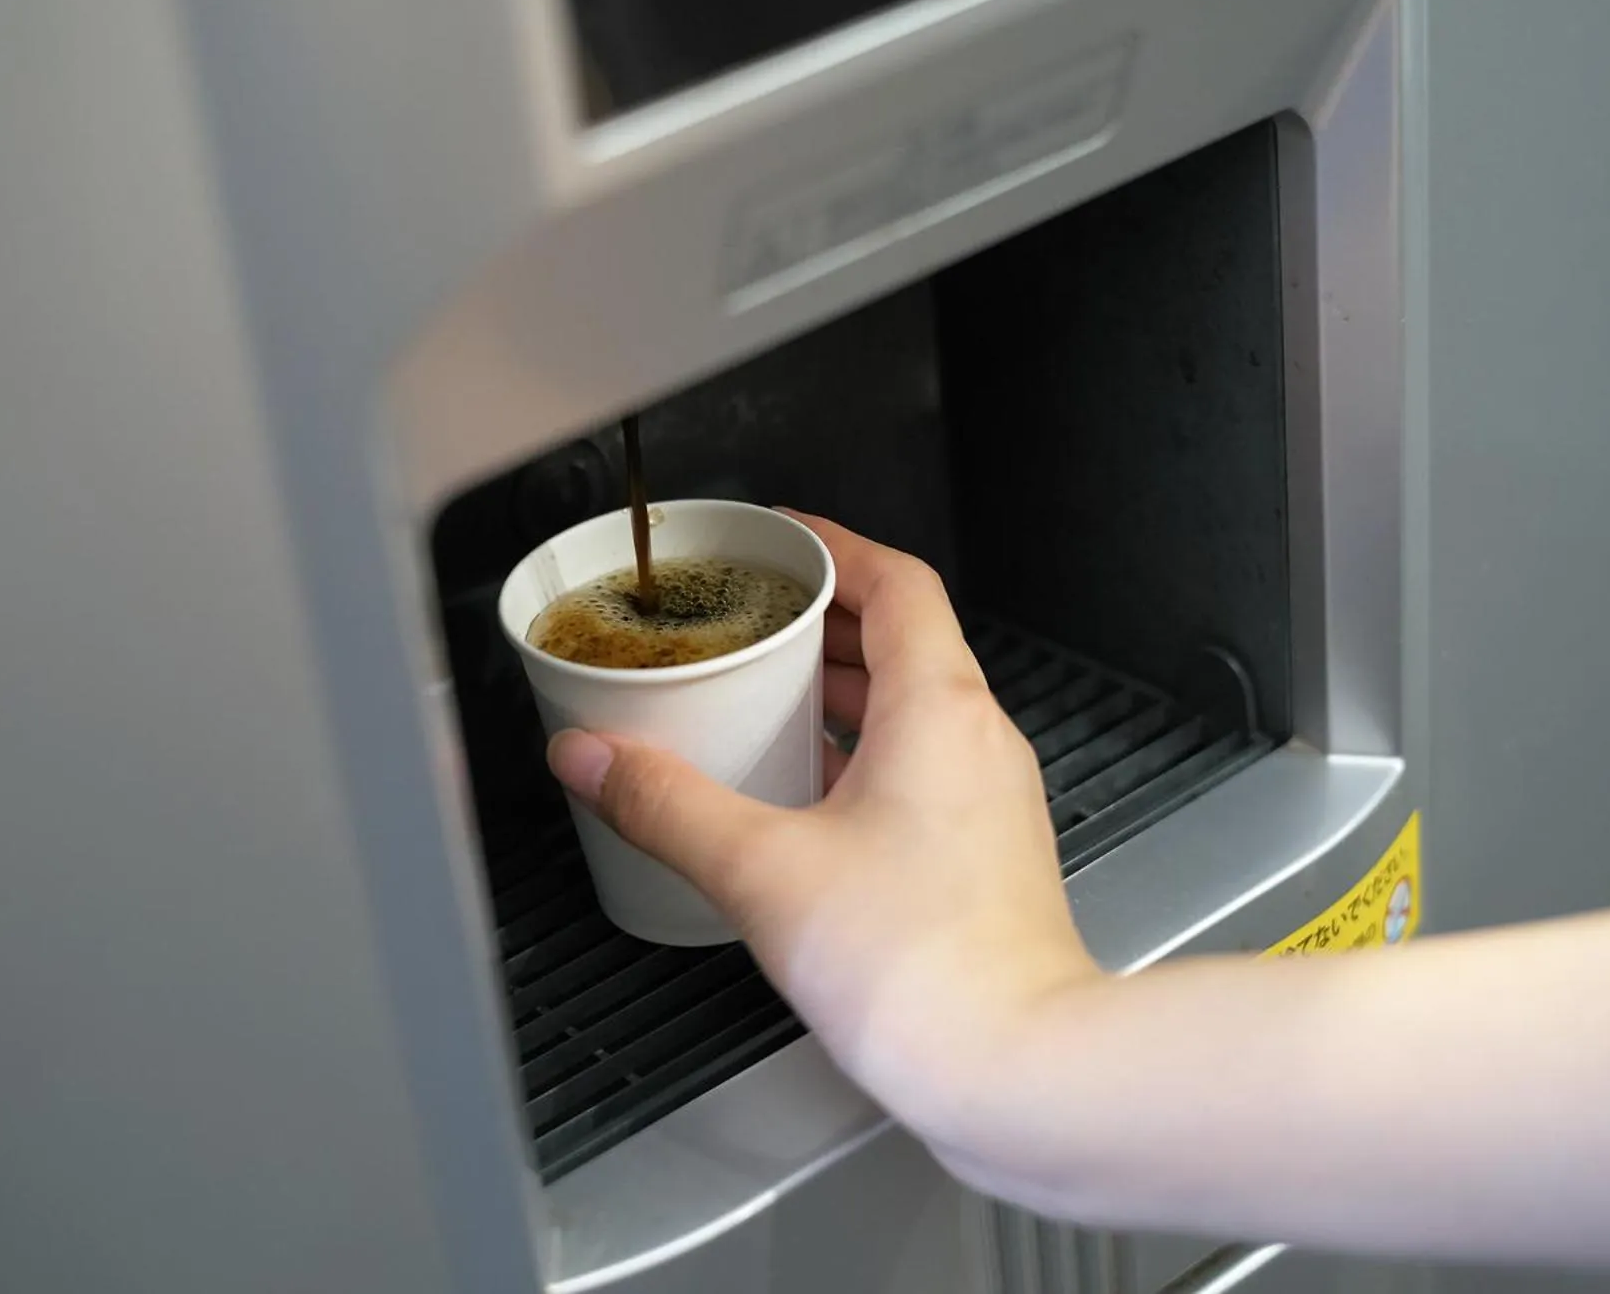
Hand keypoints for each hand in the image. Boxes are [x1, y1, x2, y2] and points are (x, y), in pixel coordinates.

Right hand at [545, 512, 1098, 1153]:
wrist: (1018, 1069)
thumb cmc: (924, 969)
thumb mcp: (762, 870)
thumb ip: (666, 804)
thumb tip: (591, 756)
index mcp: (938, 707)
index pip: (896, 580)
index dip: (831, 548)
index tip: (776, 541)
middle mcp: (979, 740)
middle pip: (900, 640)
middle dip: (817, 623)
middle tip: (743, 622)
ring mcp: (990, 799)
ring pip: (911, 709)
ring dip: (837, 693)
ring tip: (758, 700)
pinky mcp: (984, 856)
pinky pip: (920, 768)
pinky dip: (858, 755)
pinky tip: (800, 796)